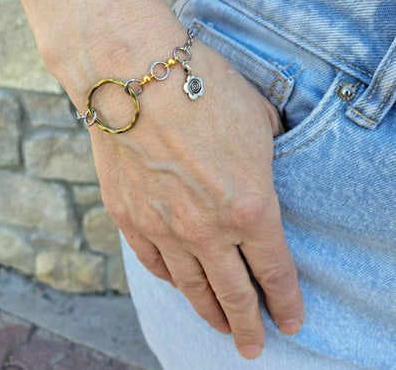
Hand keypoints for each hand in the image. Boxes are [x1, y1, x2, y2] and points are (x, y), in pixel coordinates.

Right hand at [83, 37, 303, 360]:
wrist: (134, 75)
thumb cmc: (202, 89)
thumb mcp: (259, 118)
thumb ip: (268, 156)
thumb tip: (265, 163)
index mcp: (250, 206)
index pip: (275, 269)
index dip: (287, 300)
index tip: (291, 319)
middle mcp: (207, 229)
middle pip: (234, 293)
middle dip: (249, 324)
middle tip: (253, 344)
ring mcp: (163, 228)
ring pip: (192, 288)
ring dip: (209, 312)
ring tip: (219, 327)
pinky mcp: (128, 218)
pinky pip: (154, 265)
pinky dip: (172, 281)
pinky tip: (180, 286)